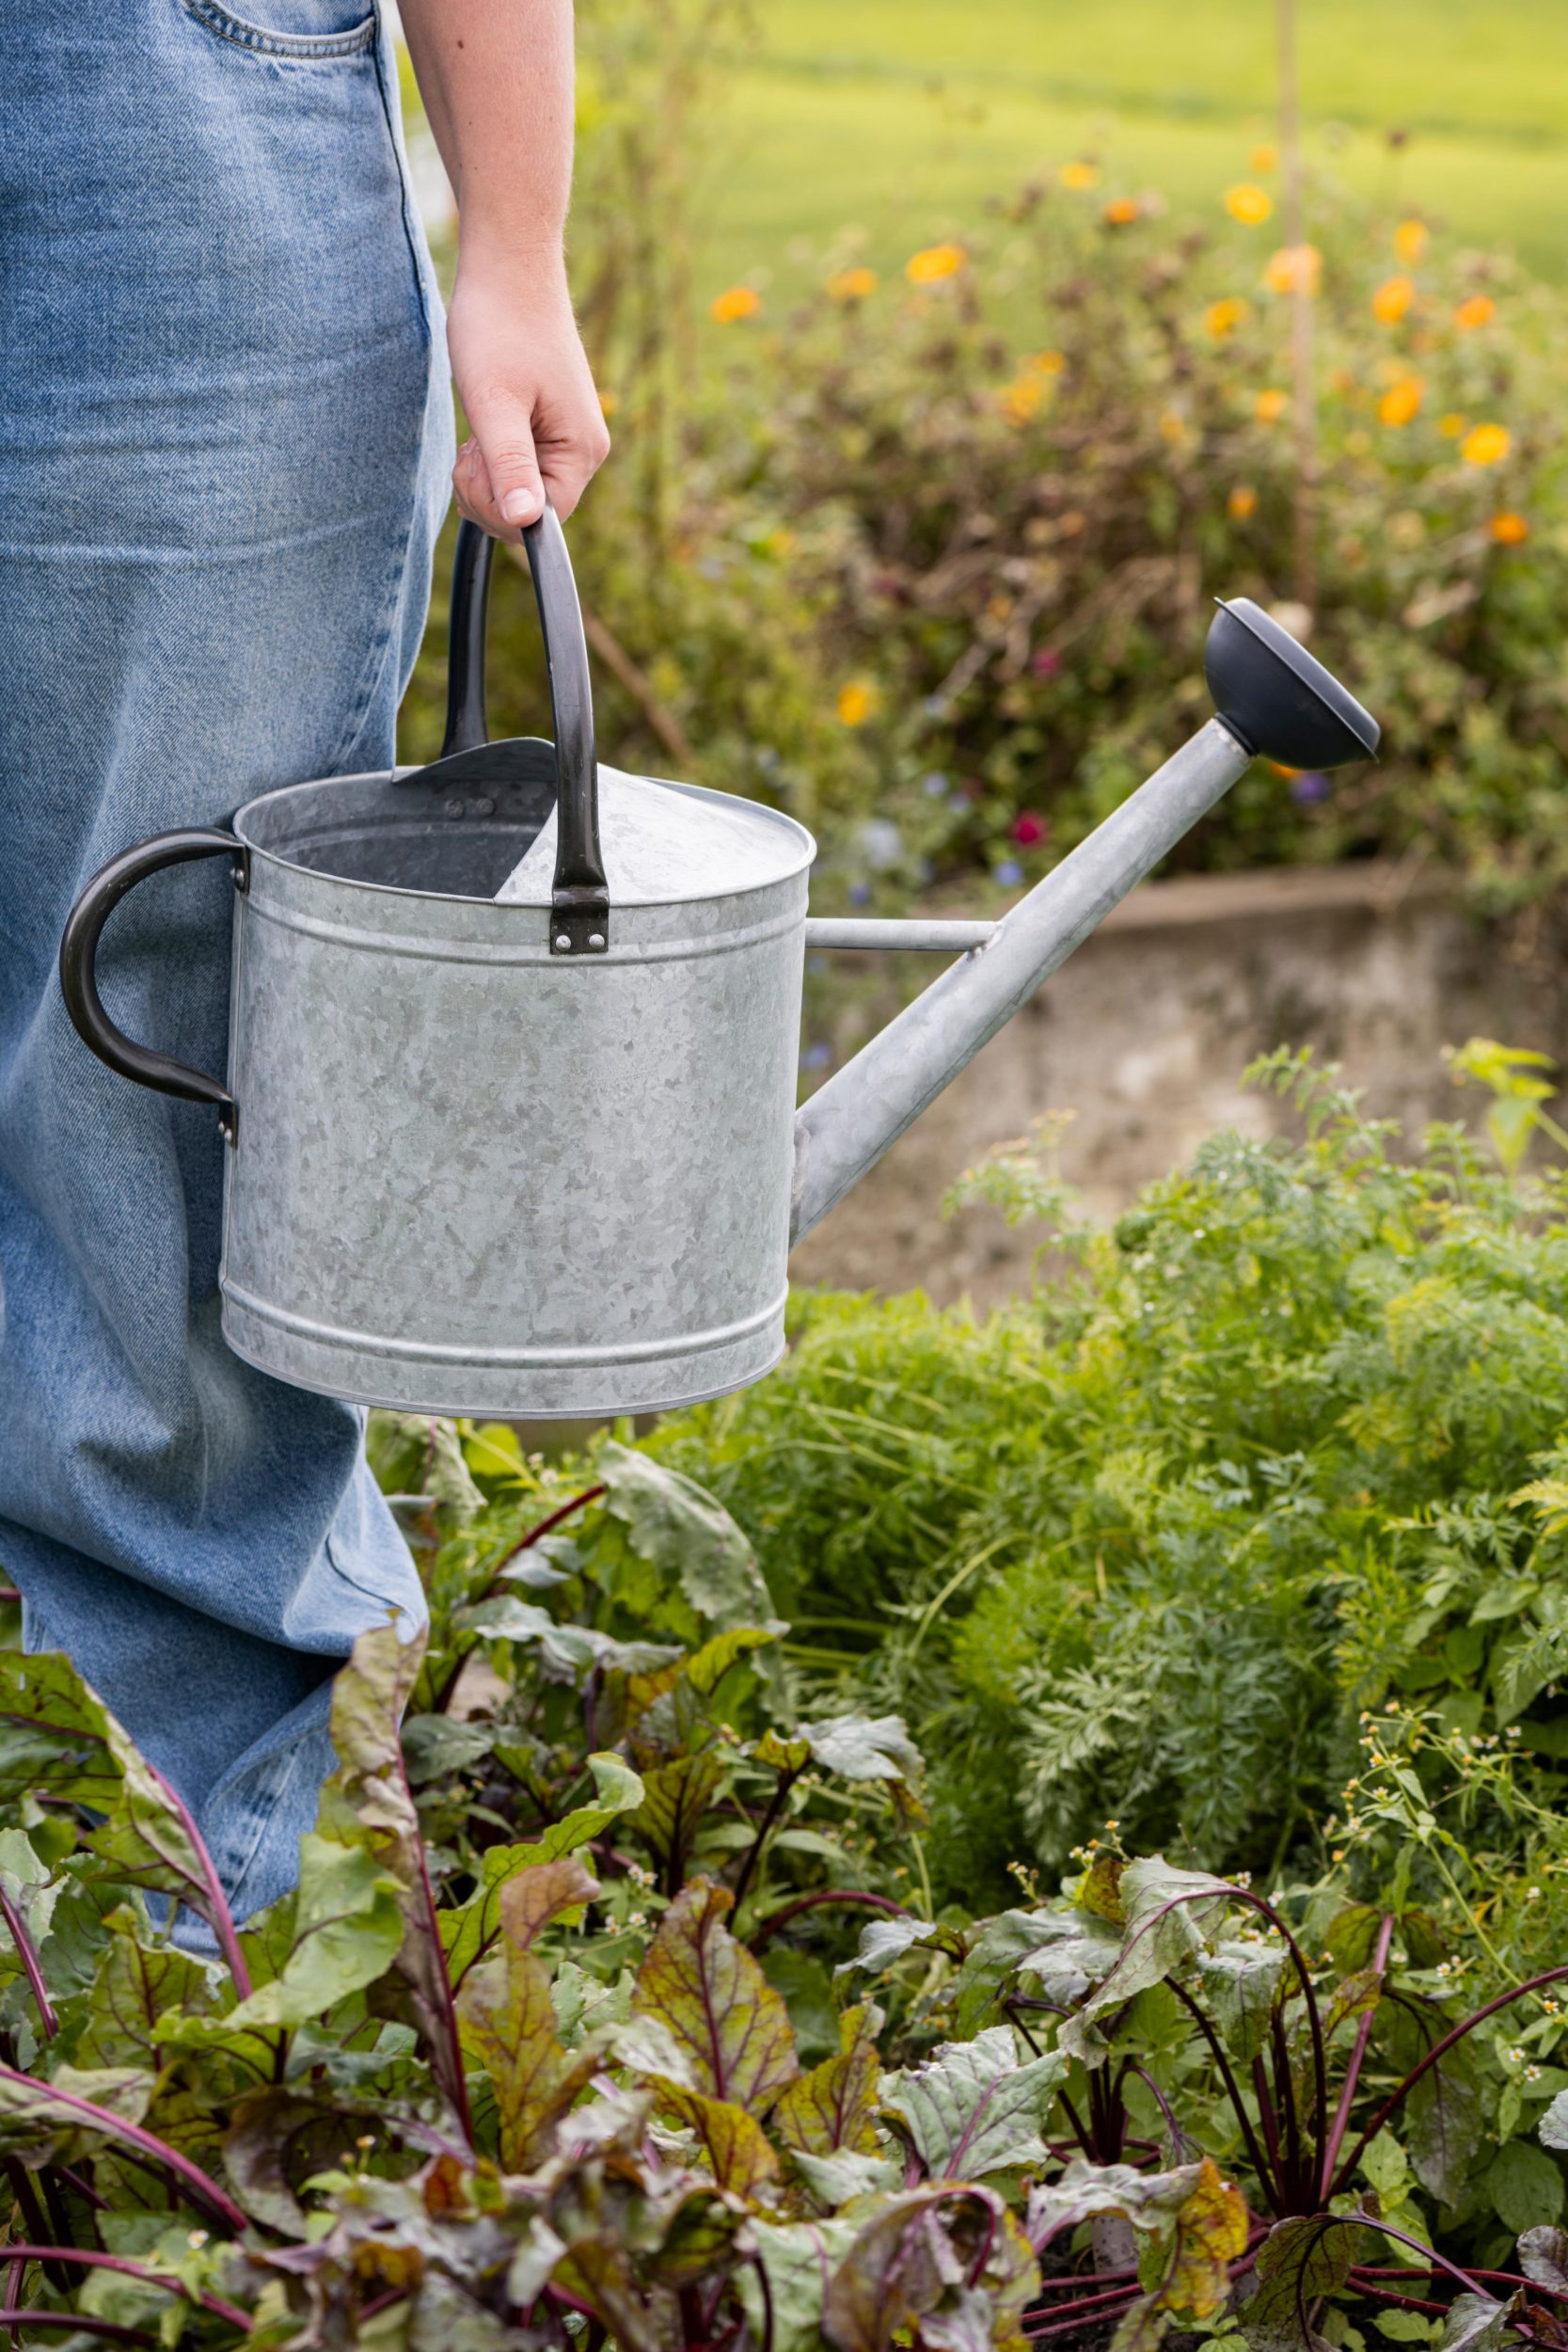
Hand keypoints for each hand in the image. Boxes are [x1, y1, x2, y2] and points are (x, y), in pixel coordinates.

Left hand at [445, 244, 609, 540]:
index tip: (475, 462)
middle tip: (472, 442)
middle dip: (489, 491)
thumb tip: (525, 522)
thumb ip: (510, 466)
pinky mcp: (548, 428)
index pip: (545, 520)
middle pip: (531, 512)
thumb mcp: (495, 403)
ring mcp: (567, 439)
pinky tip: (485, 421)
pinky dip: (492, 457)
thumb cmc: (499, 325)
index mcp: (582, 449)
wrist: (507, 265)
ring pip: (519, 492)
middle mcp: (583, 450)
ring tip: (478, 425)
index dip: (501, 508)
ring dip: (486, 475)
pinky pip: (518, 468)